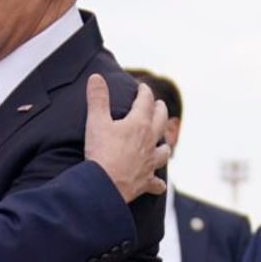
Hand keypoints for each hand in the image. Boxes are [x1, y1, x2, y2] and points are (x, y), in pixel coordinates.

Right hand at [84, 74, 169, 202]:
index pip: (146, 102)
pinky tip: (159, 184)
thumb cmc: (101, 152)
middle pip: (161, 121)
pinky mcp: (145, 181)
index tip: (143, 87)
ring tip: (163, 142)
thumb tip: (96, 77)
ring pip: (164, 151)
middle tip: (159, 105)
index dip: (144, 92)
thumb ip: (97, 98)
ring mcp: (150, 162)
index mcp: (139, 124)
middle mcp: (149, 141)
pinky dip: (158, 183)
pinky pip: (156, 183)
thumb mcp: (96, 121)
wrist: (104, 184)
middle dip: (160, 111)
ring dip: (164, 145)